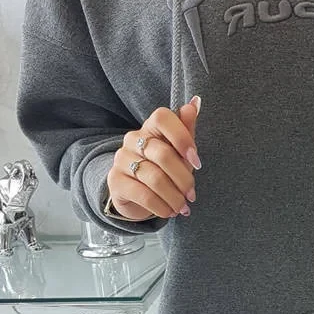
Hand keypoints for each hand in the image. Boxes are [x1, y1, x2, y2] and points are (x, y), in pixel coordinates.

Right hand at [106, 96, 201, 220]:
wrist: (135, 195)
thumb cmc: (162, 169)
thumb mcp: (178, 151)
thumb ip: (186, 129)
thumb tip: (196, 102)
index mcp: (150, 127)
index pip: (162, 118)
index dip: (182, 137)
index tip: (197, 161)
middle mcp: (132, 139)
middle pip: (163, 154)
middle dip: (183, 178)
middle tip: (192, 195)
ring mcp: (121, 159)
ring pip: (154, 178)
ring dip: (174, 197)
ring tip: (183, 207)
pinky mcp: (115, 181)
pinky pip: (143, 194)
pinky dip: (161, 206)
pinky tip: (169, 212)